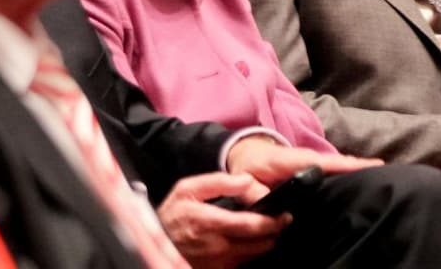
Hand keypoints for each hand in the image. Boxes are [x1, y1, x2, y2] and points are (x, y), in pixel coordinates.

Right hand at [158, 173, 287, 268]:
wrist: (156, 242)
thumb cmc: (173, 215)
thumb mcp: (188, 189)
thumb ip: (218, 182)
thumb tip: (247, 181)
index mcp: (210, 223)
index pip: (250, 226)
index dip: (272, 222)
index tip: (285, 215)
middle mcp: (216, 246)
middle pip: (258, 244)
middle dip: (274, 233)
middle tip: (283, 222)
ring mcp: (217, 262)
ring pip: (253, 256)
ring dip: (265, 244)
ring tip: (270, 231)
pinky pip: (242, 264)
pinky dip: (252, 254)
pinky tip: (254, 244)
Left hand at [223, 135, 379, 187]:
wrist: (244, 152)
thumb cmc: (246, 165)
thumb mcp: (244, 178)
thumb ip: (253, 193)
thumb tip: (267, 209)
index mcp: (293, 159)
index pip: (323, 162)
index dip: (345, 165)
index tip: (369, 167)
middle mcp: (307, 159)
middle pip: (338, 164)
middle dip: (360, 168)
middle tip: (386, 175)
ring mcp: (311, 164)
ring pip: (338, 168)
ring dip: (357, 172)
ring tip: (381, 180)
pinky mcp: (313, 170)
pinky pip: (333, 172)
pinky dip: (348, 174)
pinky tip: (361, 185)